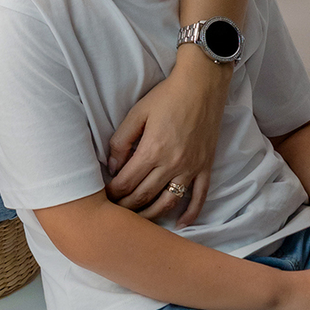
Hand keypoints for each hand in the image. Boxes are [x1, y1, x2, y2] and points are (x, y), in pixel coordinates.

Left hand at [105, 56, 230, 225]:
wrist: (202, 85)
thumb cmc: (167, 96)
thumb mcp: (137, 113)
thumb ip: (121, 140)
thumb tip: (112, 166)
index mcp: (152, 150)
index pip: (127, 182)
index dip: (113, 193)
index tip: (104, 197)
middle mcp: (172, 164)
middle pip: (145, 196)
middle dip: (127, 207)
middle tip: (115, 212)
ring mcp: (191, 168)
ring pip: (169, 202)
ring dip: (152, 216)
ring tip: (139, 223)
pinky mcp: (205, 167)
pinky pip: (199, 197)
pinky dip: (191, 213)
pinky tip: (180, 224)